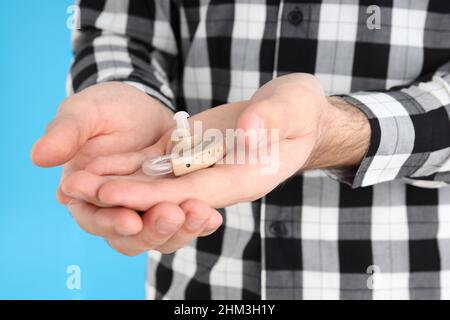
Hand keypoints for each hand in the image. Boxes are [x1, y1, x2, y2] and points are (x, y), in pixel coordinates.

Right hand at [31, 82, 222, 254]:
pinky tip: (214, 216)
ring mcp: (147, 209)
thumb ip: (66, 134)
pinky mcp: (172, 203)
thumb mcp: (85, 114)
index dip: (109, 223)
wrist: (141, 106)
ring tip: (201, 215)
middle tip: (173, 216)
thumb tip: (40, 156)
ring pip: (162, 234)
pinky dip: (198, 220)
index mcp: (86, 196)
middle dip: (153, 230)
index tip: (130, 221)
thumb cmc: (105, 108)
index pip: (95, 219)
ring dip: (181, 229)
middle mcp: (117, 211)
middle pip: (133, 237)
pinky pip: (185, 218)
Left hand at [60, 74, 370, 211]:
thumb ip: (273, 118)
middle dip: (126, 194)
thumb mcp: (294, 105)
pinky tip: (102, 163)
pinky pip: (162, 162)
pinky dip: (132, 165)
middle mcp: (221, 178)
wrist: (293, 113)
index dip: (156, 194)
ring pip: (160, 181)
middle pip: (170, 192)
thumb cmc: (299, 110)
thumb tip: (246, 132)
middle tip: (80, 190)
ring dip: (121, 183)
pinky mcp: (196, 152)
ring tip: (79, 181)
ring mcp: (206, 167)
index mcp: (247, 176)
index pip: (197, 191)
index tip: (116, 194)